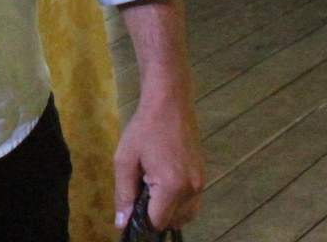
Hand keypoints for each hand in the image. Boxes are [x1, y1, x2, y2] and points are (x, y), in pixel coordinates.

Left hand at [113, 89, 204, 230]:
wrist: (170, 102)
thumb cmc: (144, 128)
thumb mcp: (125, 159)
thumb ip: (124, 194)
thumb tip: (122, 224)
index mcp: (172, 185)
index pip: (157, 222)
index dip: (141, 220)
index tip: (132, 206)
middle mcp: (192, 189)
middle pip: (172, 222)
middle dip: (154, 214)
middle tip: (140, 190)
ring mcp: (201, 184)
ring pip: (184, 216)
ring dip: (167, 211)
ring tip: (151, 186)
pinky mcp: (203, 177)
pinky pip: (192, 204)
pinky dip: (178, 203)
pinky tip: (163, 184)